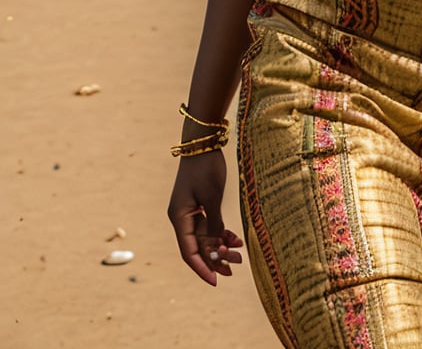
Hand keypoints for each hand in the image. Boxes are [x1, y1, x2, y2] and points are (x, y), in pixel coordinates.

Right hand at [168, 150, 243, 284]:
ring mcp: (190, 212)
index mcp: (179, 217)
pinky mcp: (199, 206)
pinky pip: (209, 226)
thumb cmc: (205, 168)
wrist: (202, 143)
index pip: (188, 251)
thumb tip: (218, 247)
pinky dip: (221, 234)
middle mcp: (182, 218)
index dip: (202, 268)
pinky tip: (236, 240)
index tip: (215, 282)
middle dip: (215, 260)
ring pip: (205, 238)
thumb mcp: (212, 197)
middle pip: (197, 247)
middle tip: (234, 269)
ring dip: (220, 248)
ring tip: (239, 257)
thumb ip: (214, 223)